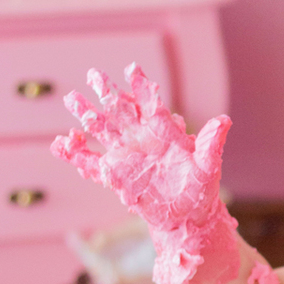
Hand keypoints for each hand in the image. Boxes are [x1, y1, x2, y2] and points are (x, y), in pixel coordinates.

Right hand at [53, 65, 236, 283]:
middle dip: (106, 92)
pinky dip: (75, 154)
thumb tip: (224, 121)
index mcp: (162, 133)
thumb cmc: (200, 189)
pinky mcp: (115, 176)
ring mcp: (126, 156)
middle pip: (120, 110)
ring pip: (102, 130)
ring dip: (86, 114)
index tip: (131, 68)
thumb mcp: (207, 165)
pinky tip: (59, 143)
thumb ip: (211, 143)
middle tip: (92, 73)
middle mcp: (141, 140)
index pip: (150, 104)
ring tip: (71, 98)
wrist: (188, 215)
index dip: (141, 87)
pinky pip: (91, 163)